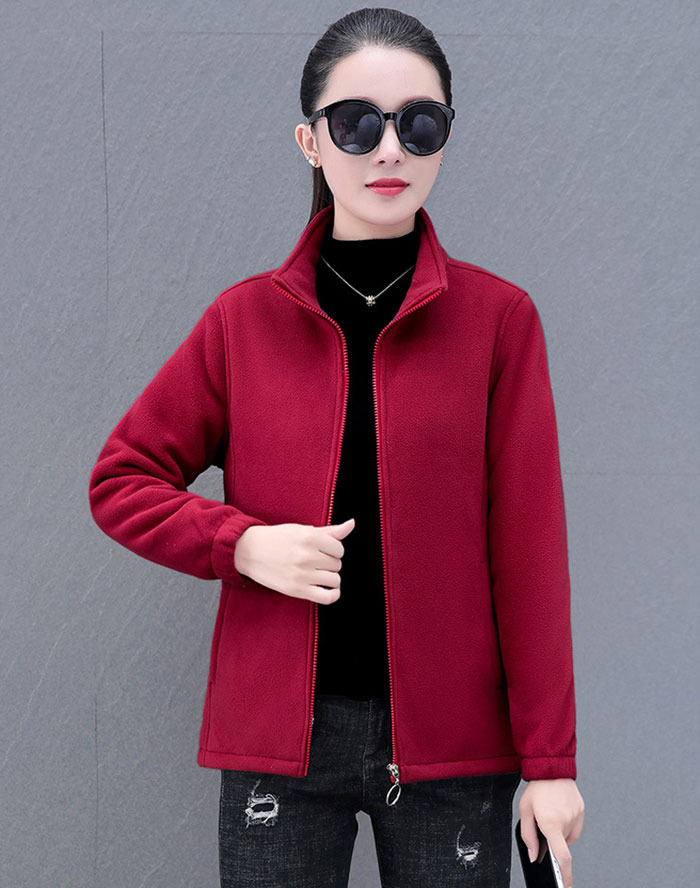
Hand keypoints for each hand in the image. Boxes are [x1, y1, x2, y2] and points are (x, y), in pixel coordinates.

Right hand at [234, 517, 354, 603]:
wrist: (249, 551)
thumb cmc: (277, 539)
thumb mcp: (302, 530)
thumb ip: (329, 531)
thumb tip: (352, 524)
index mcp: (309, 537)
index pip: (339, 548)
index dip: (333, 550)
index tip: (322, 550)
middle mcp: (306, 556)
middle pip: (337, 564)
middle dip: (330, 562)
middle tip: (315, 560)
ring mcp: (302, 574)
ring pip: (335, 580)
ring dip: (330, 577)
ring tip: (318, 572)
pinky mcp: (297, 590)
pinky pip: (327, 597)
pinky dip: (334, 594)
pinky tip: (330, 588)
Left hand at [519, 778, 583, 887]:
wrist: (551, 766)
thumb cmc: (537, 788)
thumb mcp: (524, 811)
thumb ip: (528, 836)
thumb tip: (534, 856)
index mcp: (552, 823)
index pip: (562, 857)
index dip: (565, 875)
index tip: (565, 886)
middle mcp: (567, 821)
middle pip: (561, 844)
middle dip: (552, 839)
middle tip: (543, 822)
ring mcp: (576, 816)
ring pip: (568, 835)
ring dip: (559, 831)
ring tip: (551, 812)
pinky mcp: (581, 811)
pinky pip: (574, 826)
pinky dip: (566, 824)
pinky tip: (558, 811)